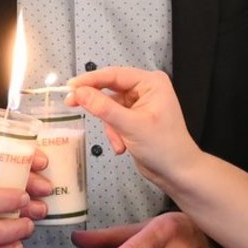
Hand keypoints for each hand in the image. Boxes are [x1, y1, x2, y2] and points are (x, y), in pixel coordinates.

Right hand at [68, 68, 201, 193]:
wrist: (177, 172)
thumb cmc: (163, 147)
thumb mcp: (130, 126)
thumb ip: (103, 108)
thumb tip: (79, 92)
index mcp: (151, 82)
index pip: (114, 74)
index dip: (90, 80)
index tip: (69, 87)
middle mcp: (146, 89)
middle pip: (109, 90)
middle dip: (100, 108)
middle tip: (72, 105)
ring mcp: (140, 103)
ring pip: (109, 107)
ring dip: (110, 127)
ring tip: (119, 142)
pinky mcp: (134, 118)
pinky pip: (113, 119)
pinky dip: (114, 133)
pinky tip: (123, 146)